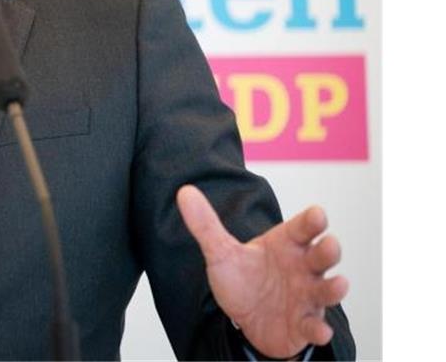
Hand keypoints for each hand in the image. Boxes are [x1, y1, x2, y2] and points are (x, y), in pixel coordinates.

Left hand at [176, 185, 348, 358]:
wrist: (245, 319)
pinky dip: (318, 329)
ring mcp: (307, 296)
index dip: (312, 220)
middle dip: (328, 250)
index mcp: (285, 244)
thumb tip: (185, 192)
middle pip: (321, 255)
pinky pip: (314, 325)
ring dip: (334, 288)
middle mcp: (302, 267)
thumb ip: (205, 225)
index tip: (317, 214)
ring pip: (326, 289)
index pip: (302, 227)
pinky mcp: (305, 323)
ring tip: (338, 284)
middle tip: (329, 243)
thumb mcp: (221, 252)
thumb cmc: (243, 280)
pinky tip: (320, 330)